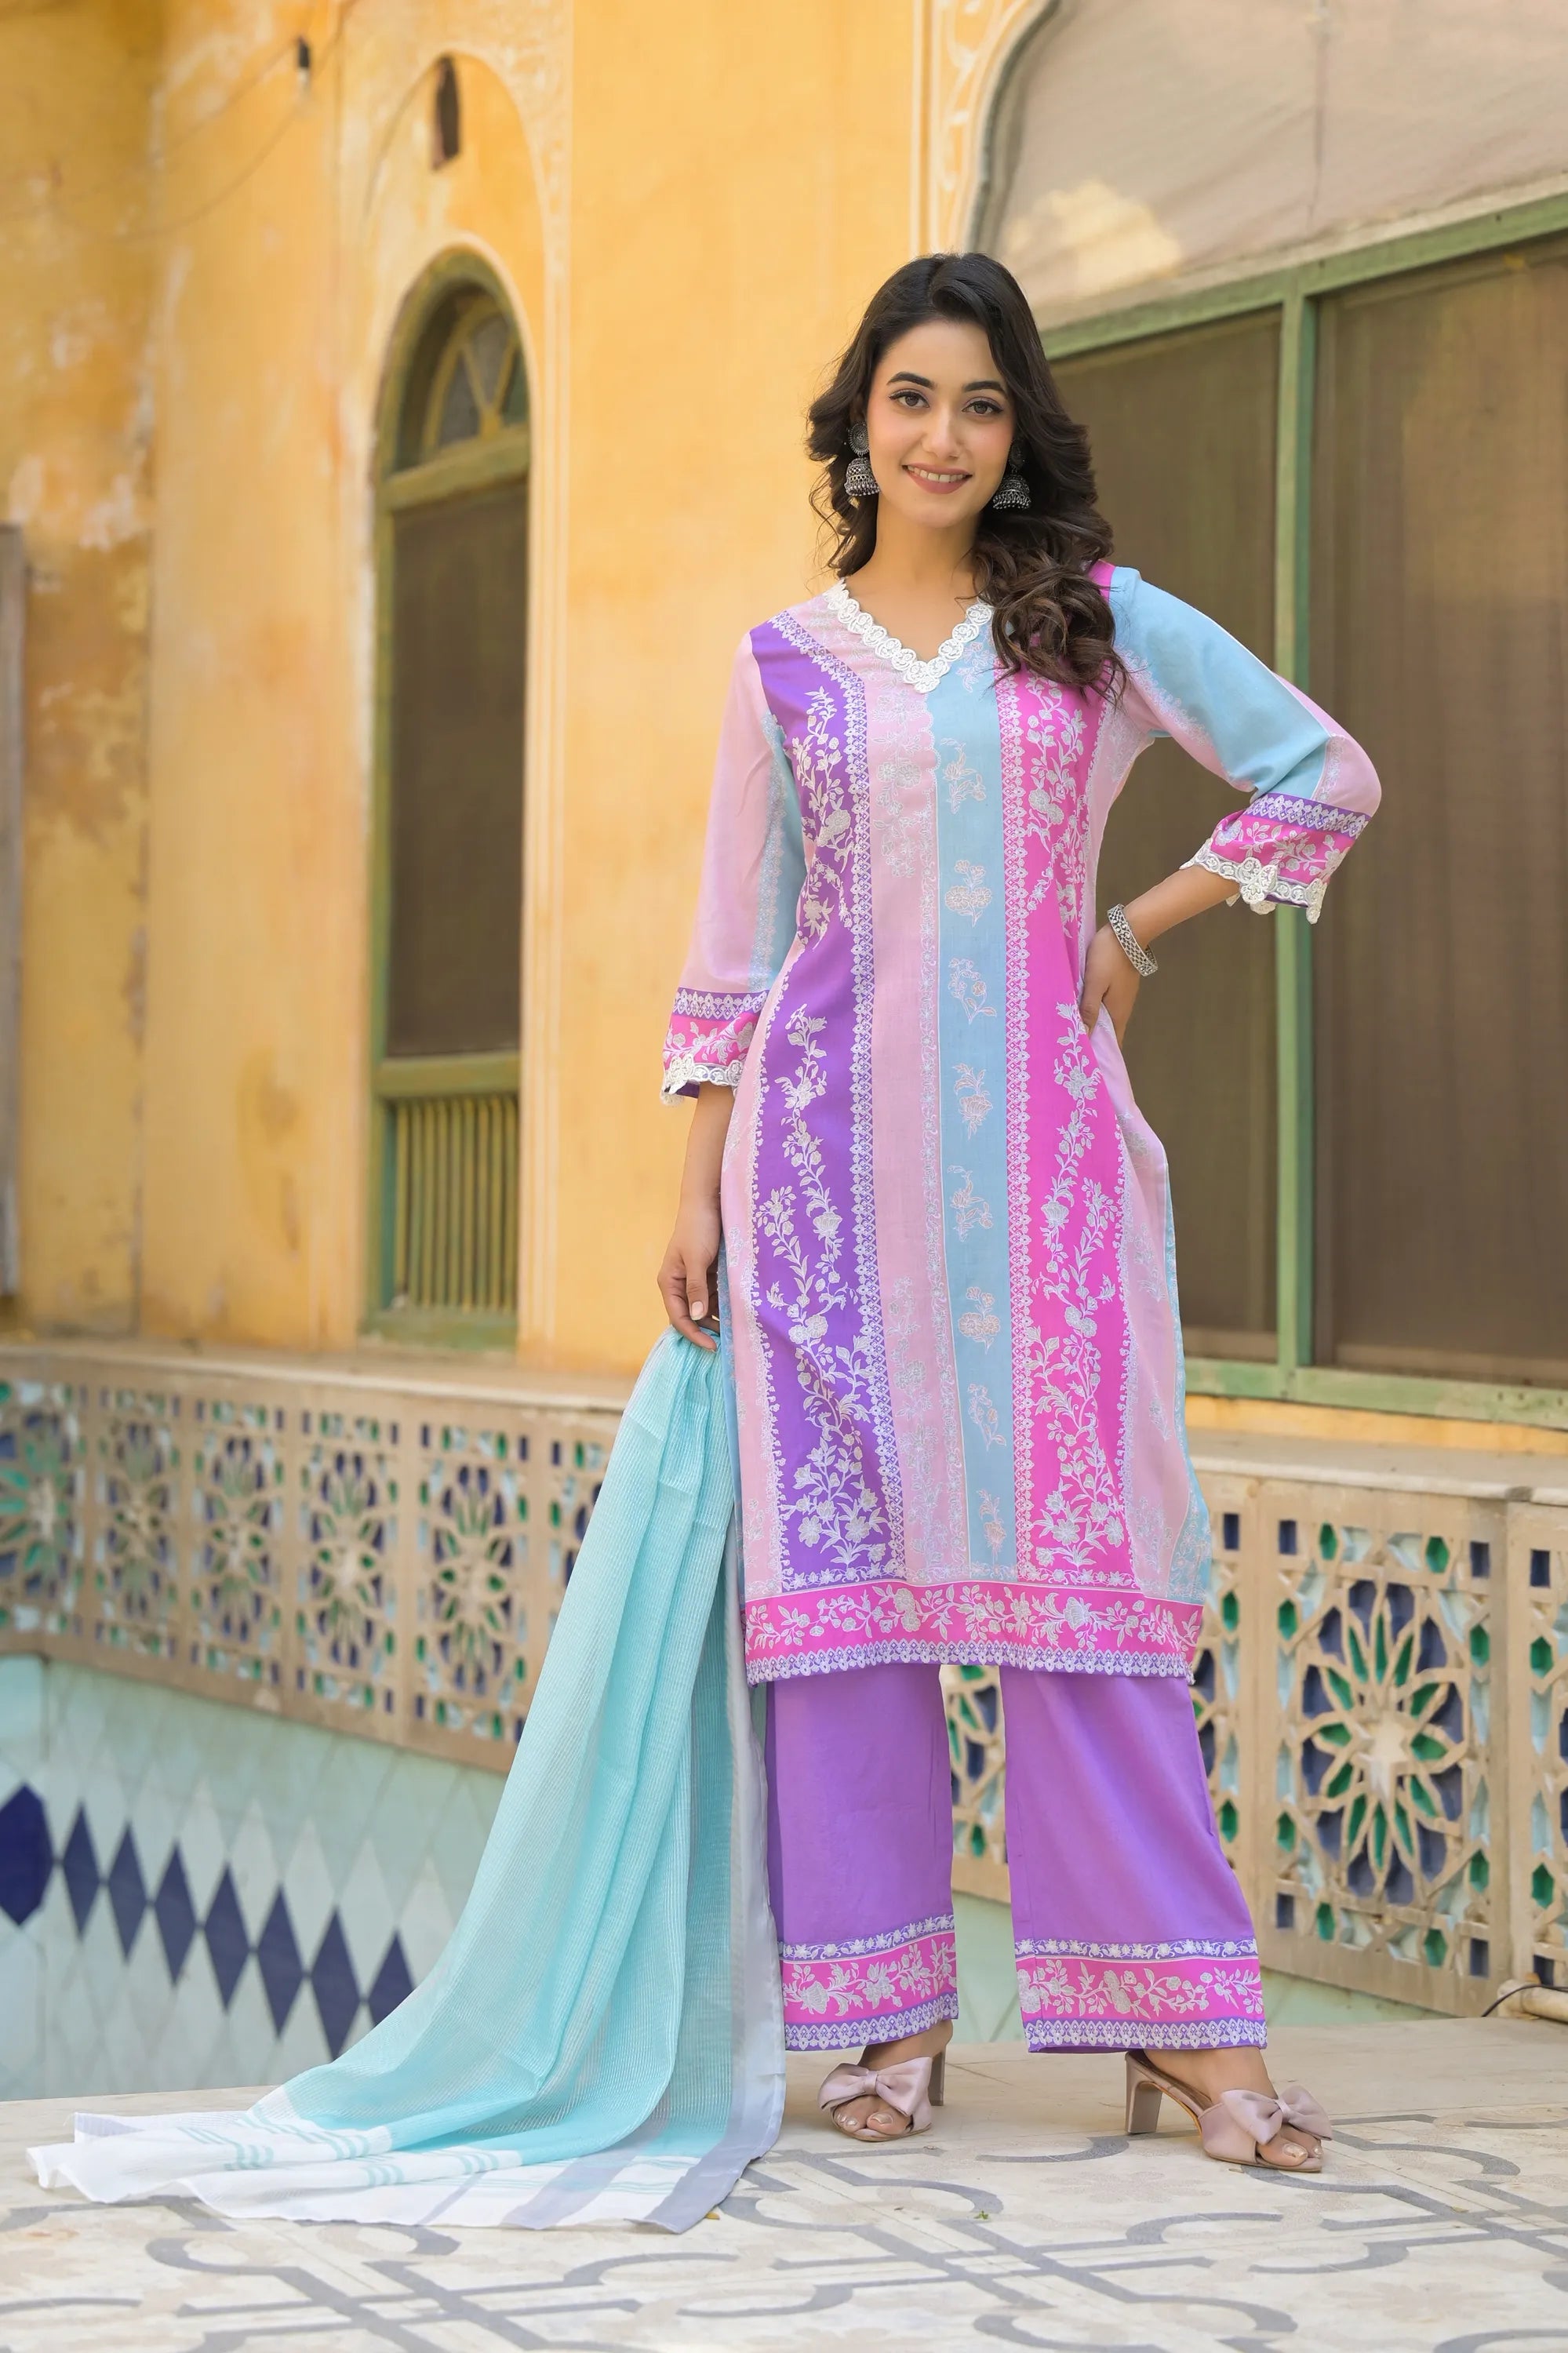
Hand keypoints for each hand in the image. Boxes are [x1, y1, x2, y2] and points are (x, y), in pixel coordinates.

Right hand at [658, 1200, 722, 1349]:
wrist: (708, 1201)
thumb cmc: (698, 1228)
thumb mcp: (697, 1259)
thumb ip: (696, 1288)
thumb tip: (697, 1317)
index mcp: (669, 1282)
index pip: (679, 1318)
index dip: (694, 1334)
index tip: (713, 1346)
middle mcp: (679, 1284)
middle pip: (691, 1315)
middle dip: (707, 1328)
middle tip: (728, 1340)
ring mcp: (694, 1279)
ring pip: (705, 1306)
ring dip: (718, 1316)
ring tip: (736, 1326)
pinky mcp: (708, 1272)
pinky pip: (715, 1294)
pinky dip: (724, 1302)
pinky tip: (737, 1308)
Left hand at [1079, 921, 1141, 1043]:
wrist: (1127, 932)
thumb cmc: (1108, 958)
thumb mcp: (1094, 984)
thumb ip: (1089, 1009)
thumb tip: (1084, 1037)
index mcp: (1118, 1013)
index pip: (1113, 1043)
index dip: (1101, 1055)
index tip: (1086, 1064)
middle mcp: (1123, 1009)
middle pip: (1108, 1033)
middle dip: (1093, 1042)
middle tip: (1072, 1051)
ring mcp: (1122, 998)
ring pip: (1106, 1019)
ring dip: (1093, 1027)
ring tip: (1073, 1034)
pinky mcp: (1119, 987)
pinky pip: (1106, 1006)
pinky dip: (1095, 1012)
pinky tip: (1082, 1011)